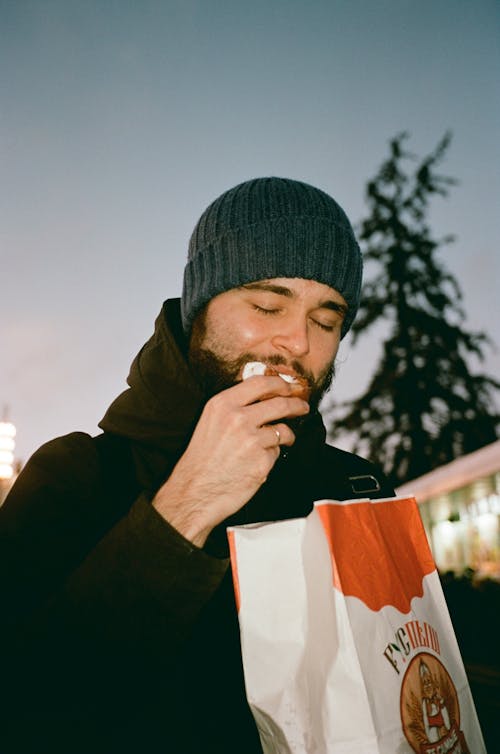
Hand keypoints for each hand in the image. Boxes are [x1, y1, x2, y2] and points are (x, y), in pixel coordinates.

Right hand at [152, 376, 309, 546]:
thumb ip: (234, 407)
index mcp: (222, 405)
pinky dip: (271, 457)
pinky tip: (258, 462)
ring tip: (284, 440)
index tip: (288, 387)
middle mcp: (237, 418)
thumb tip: (265, 398)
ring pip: (283, 430)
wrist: (194, 491)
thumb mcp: (211, 421)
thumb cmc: (201, 459)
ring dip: (287, 435)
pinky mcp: (261, 461)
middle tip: (302, 407)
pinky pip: (276, 453)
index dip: (280, 383)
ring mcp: (251, 440)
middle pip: (280, 403)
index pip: (260, 383)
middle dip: (297, 404)